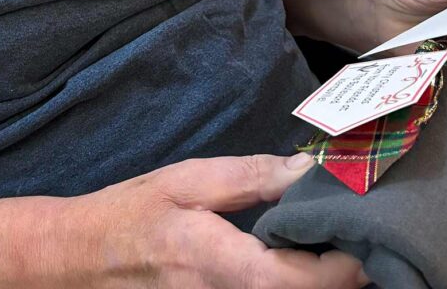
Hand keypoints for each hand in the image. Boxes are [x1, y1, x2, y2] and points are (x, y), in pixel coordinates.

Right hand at [80, 154, 369, 287]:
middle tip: (359, 232)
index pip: (297, 281)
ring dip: (320, 280)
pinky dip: (293, 284)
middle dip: (342, 274)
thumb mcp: (185, 181)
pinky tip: (300, 262)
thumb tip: (307, 169)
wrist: (81, 261)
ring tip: (335, 242)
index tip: (364, 236)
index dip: (342, 268)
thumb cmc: (132, 214)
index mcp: (217, 262)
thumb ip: (249, 177)